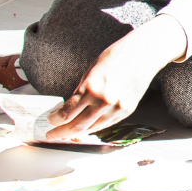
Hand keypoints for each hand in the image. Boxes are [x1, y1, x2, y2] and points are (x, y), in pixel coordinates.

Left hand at [44, 16, 185, 139]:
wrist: (141, 55)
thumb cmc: (115, 57)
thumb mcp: (90, 71)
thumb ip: (80, 91)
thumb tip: (69, 108)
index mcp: (90, 87)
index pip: (67, 112)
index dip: (55, 120)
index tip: (50, 121)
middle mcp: (102, 101)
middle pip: (77, 126)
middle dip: (61, 132)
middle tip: (51, 135)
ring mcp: (115, 108)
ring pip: (91, 129)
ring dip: (77, 134)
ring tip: (67, 135)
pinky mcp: (125, 111)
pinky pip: (105, 125)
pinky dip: (93, 128)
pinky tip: (85, 129)